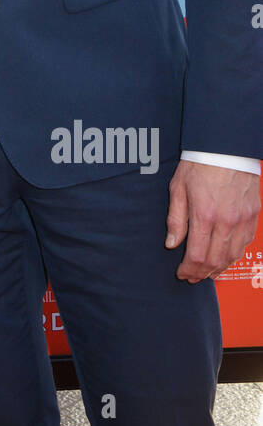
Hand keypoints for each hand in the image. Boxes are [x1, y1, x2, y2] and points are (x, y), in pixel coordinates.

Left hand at [166, 159, 259, 281]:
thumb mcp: (178, 187)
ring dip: (219, 268)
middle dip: (202, 274)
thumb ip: (176, 218)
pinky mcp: (253, 215)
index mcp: (205, 215)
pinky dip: (234, 254)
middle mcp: (226, 221)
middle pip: (216, 261)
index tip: (181, 273)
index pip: (197, 256)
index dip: (188, 270)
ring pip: (233, 255)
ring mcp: (242, 219)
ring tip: (207, 272)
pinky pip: (245, 243)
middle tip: (192, 277)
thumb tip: (172, 243)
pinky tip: (224, 256)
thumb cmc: (200, 164)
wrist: (227, 147)